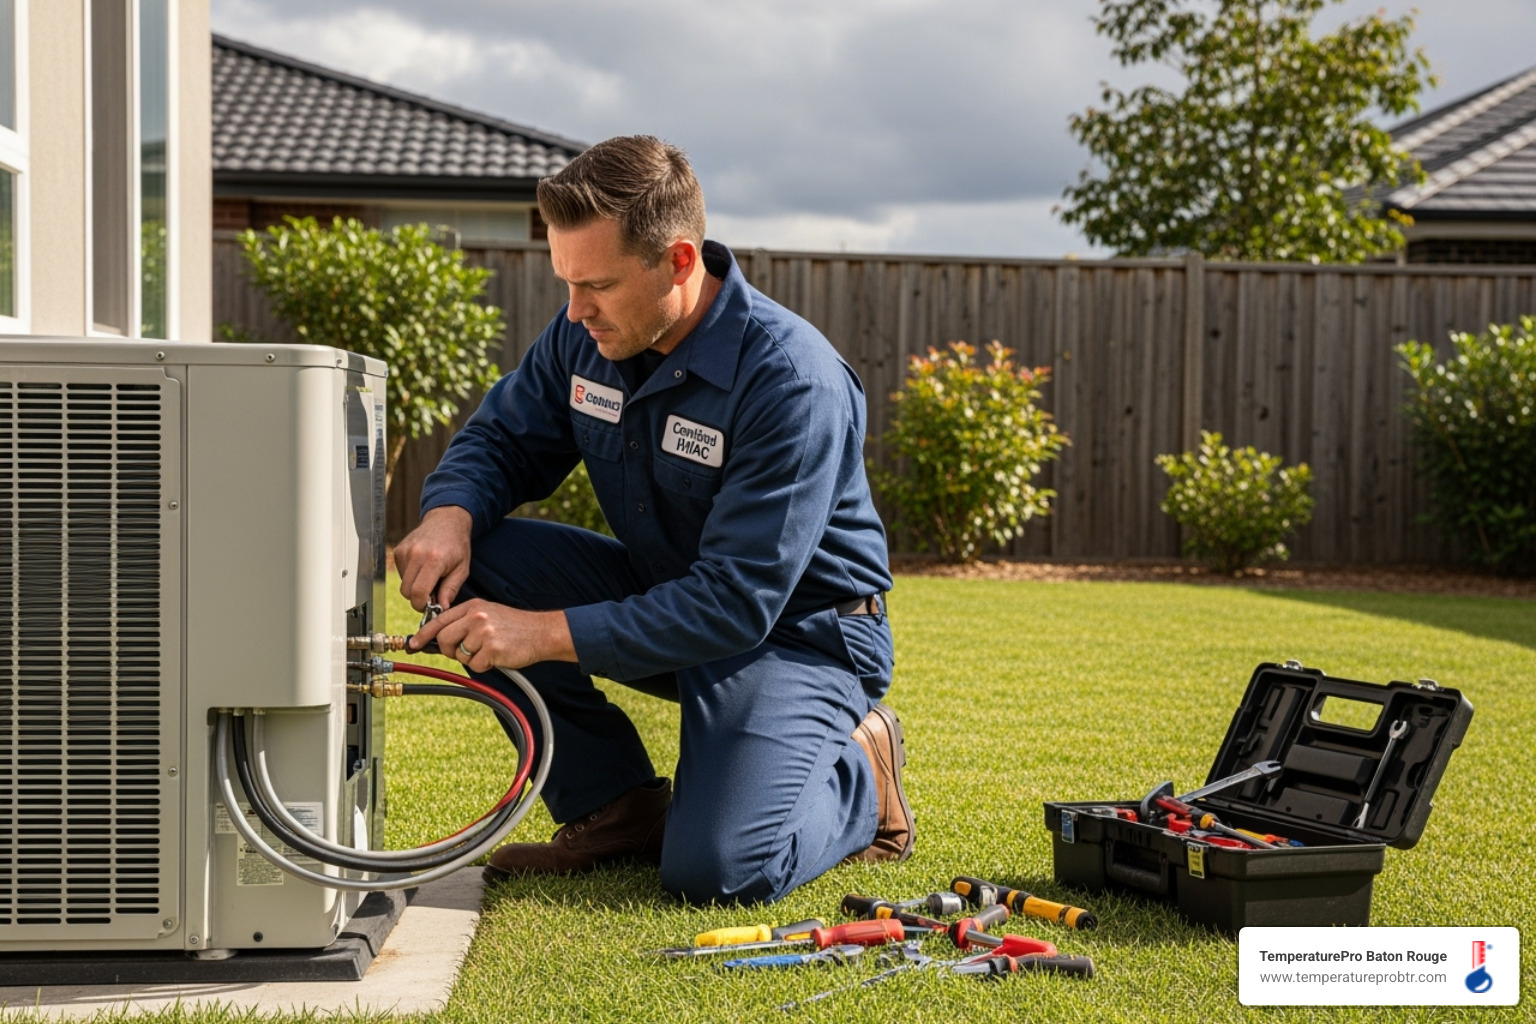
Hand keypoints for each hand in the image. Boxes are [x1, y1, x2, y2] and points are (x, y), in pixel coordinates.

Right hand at [395, 506, 473, 609]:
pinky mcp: (399, 550)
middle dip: (417, 598)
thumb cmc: (457, 546)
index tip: (429, 606)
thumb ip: (451, 590)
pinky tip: (422, 567)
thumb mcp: (462, 569)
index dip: (421, 605)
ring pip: (403, 583)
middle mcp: (416, 554)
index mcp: (434, 560)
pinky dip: (410, 576)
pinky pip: (400, 573)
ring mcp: (405, 551)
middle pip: (407, 591)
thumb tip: (442, 608)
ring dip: (414, 586)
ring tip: (429, 577)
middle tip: (431, 594)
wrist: (446, 521)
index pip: (418, 592)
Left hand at [408, 599, 576, 671]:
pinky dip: (484, 665)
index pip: (440, 620)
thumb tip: (439, 638)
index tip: (412, 644)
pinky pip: (475, 665)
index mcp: (473, 606)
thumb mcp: (488, 613)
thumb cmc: (514, 626)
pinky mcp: (492, 649)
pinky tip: (497, 656)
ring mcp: (484, 632)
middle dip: (450, 650)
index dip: (423, 635)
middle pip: (445, 639)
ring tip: (489, 650)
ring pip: (460, 655)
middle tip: (465, 651)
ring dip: (472, 658)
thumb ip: (465, 621)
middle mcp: (477, 617)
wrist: (541, 632)